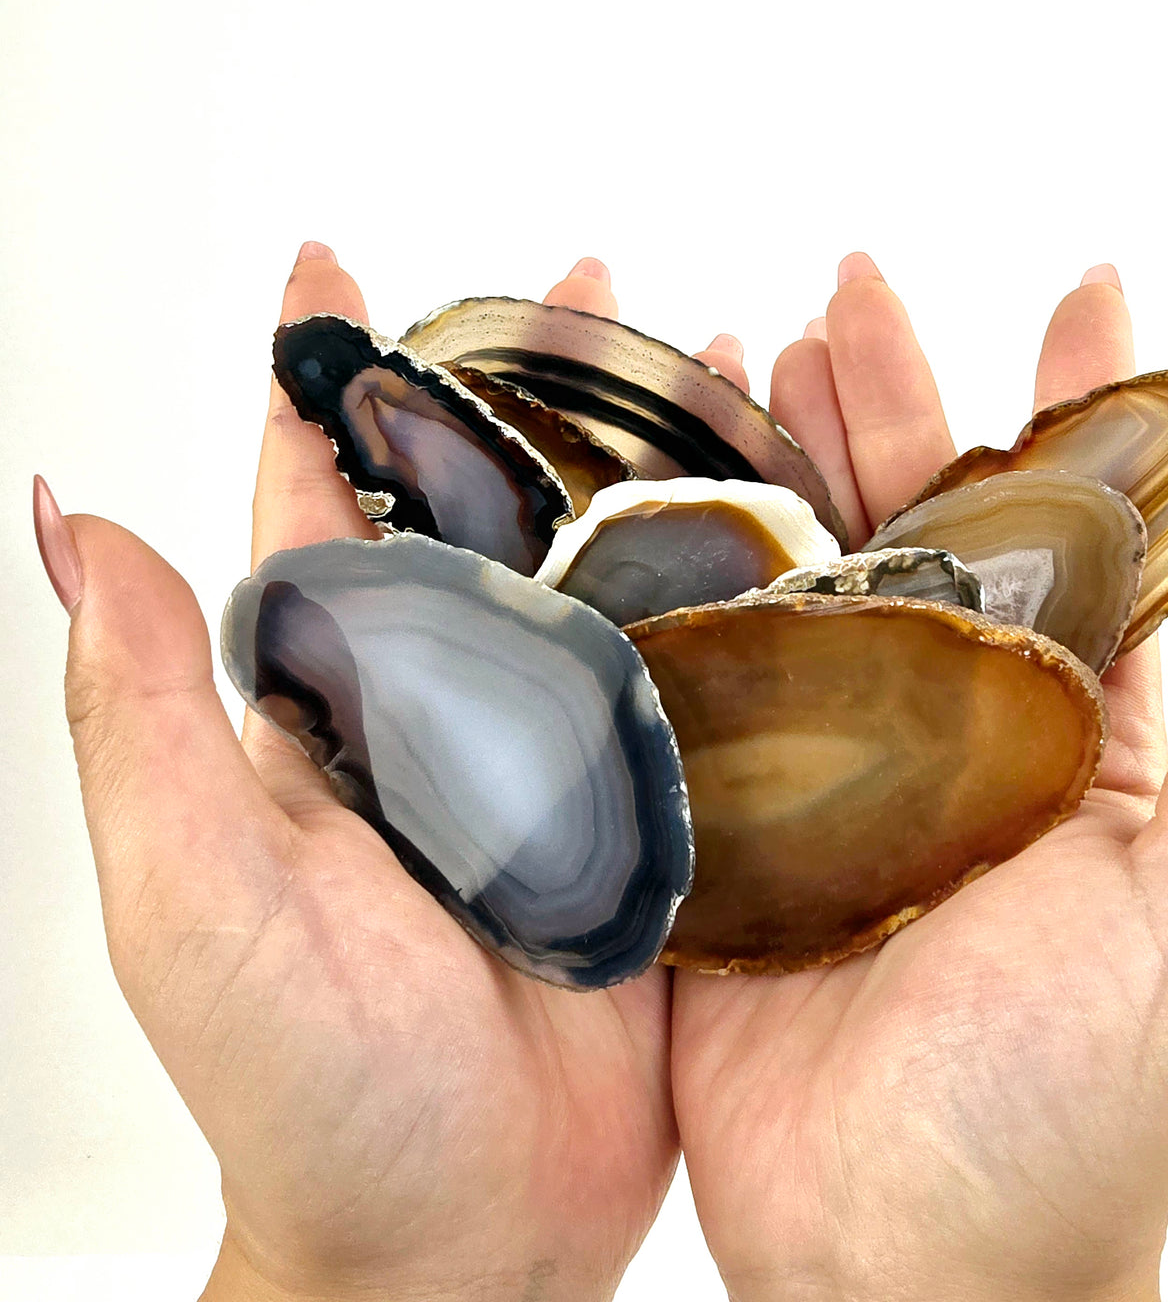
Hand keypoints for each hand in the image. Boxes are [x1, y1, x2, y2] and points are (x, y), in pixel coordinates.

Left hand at [34, 248, 741, 1301]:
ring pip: (606, 569)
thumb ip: (150, 715)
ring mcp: (561, 755)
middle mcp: (450, 709)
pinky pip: (698, 673)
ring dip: (649, 460)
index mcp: (334, 706)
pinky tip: (792, 522)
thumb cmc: (311, 1093)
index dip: (326, 383)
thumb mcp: (200, 898)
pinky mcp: (654, 812)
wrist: (463, 1239)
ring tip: (712, 363)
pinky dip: (738, 585)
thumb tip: (70, 519)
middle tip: (582, 280)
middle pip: (489, 508)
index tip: (335, 266)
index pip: (320, 506)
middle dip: (528, 384)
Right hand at [672, 256, 1167, 1301]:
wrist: (899, 1259)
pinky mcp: (728, 812)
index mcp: (1085, 737)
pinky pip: (703, 662)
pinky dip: (682, 567)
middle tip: (856, 283)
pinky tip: (654, 492)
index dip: (1099, 404)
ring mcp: (832, 764)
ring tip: (753, 345)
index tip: (1089, 290)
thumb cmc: (1082, 1111)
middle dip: (900, 394)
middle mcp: (958, 728)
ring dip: (786, 454)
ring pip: (809, 569)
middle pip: (927, 522)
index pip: (1097, 533)